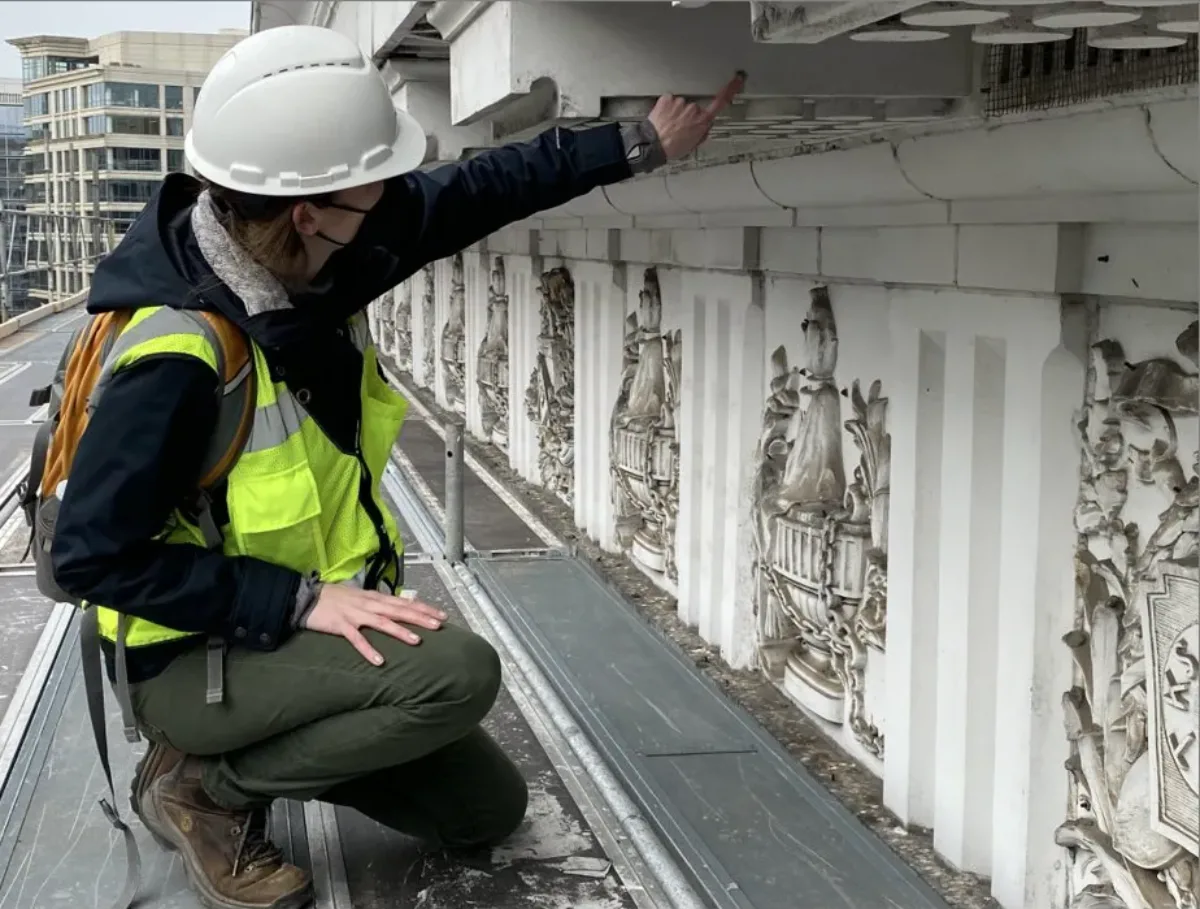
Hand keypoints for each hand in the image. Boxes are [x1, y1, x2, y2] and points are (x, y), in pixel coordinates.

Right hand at [303, 583, 446, 664]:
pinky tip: (379, 661)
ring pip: (382, 622)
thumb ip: (379, 604)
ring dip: (400, 631)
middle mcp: (369, 604)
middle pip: (399, 610)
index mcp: (375, 597)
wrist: (306, 597)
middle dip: (420, 617)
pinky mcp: (341, 625)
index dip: (424, 608)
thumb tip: (399, 609)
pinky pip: (357, 639)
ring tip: (417, 640)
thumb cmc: (336, 599)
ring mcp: (355, 614)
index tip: (442, 615)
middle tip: (439, 625)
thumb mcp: (361, 598)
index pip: (405, 602)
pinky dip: (368, 649)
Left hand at [647, 71, 744, 160]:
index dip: (730, 89)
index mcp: (702, 121)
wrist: (653, 145)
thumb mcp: (692, 145)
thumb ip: (702, 132)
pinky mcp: (668, 98)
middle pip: (695, 107)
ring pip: (680, 105)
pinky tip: (662, 119)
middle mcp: (694, 109)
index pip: (720, 102)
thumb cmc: (671, 147)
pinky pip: (669, 101)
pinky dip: (666, 108)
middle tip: (678, 127)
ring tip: (668, 125)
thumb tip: (704, 127)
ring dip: (675, 112)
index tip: (736, 80)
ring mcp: (681, 102)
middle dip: (688, 115)